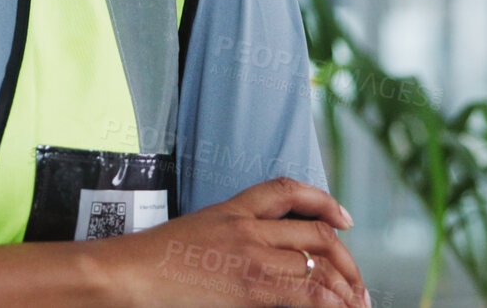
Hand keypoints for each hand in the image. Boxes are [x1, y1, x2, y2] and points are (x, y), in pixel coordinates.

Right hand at [91, 177, 368, 307]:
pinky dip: (332, 302)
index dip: (324, 200)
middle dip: (347, 260)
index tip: (344, 219)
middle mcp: (248, 228)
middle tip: (357, 284)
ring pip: (320, 264)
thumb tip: (260, 256)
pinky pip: (308, 293)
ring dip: (347, 287)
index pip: (288, 190)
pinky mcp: (251, 287)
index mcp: (231, 208)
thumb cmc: (150, 261)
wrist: (129, 274)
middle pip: (317, 234)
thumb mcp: (194, 233)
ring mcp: (252, 256)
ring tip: (357, 304)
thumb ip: (229, 237)